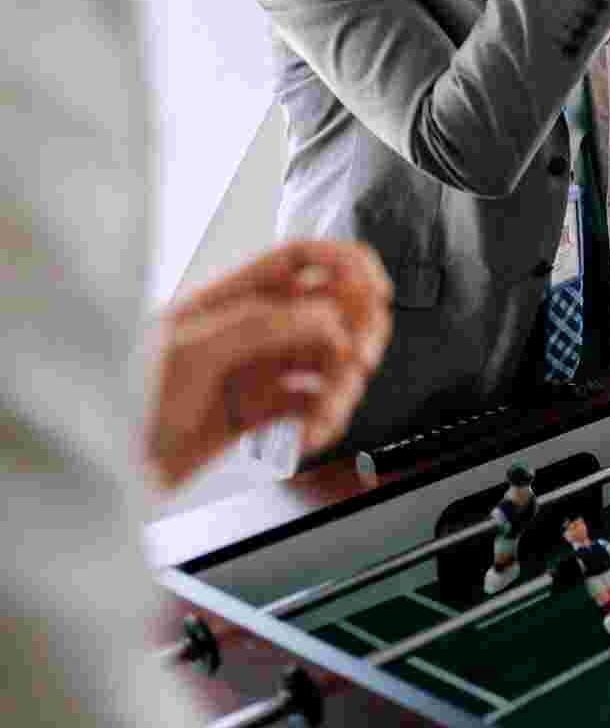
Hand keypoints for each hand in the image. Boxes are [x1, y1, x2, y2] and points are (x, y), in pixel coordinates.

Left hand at [146, 240, 392, 488]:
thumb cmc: (130, 401)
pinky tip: (308, 434)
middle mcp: (255, 329)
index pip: (302, 260)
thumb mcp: (191, 350)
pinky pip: (316, 407)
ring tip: (325, 414)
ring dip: (341, 390)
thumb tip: (324, 317)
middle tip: (357, 359)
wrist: (115, 468)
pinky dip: (325, 422)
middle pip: (333, 311)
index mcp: (233, 298)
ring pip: (331, 365)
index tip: (375, 287)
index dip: (346, 263)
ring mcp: (263, 370)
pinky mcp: (266, 411)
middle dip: (357, 334)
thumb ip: (260, 326)